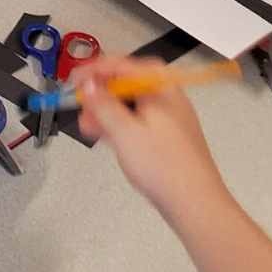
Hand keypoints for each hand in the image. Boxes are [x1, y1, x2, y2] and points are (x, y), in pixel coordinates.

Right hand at [74, 56, 226, 219]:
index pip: (124, 66)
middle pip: (129, 84)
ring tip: (90, 127)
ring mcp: (169, 120)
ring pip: (133, 105)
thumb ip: (103, 104)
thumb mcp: (124, 131)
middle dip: (102, 93)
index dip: (96, 70)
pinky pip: (139, 122)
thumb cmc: (163, 167)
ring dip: (108, 111)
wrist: (196, 205)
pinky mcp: (168, 140)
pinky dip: (121, 126)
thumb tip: (89, 83)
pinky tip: (108, 138)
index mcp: (161, 89)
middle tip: (83, 106)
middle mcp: (168, 99)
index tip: (75, 81)